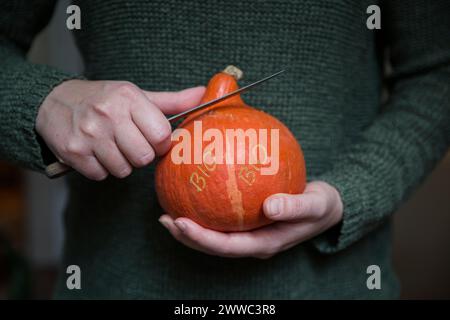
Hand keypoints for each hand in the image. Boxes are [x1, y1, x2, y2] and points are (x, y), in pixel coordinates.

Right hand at [36, 80, 204, 179]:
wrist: (55, 101)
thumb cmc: (104, 99)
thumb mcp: (137, 95)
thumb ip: (173, 100)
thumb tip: (203, 94)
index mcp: (129, 98)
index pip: (162, 135)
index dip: (161, 142)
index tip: (153, 138)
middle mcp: (109, 114)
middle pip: (144, 157)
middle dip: (141, 155)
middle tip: (131, 143)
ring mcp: (89, 134)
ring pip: (124, 170)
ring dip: (121, 163)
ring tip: (111, 146)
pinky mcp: (74, 152)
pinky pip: (102, 175)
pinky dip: (102, 169)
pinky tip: (96, 152)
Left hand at [159, 181, 342, 258]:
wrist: (326, 207)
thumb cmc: (321, 206)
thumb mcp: (315, 205)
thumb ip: (295, 207)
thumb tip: (271, 206)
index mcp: (266, 244)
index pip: (228, 247)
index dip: (203, 239)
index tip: (180, 223)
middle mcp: (253, 243)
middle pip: (214, 246)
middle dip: (188, 236)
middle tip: (165, 219)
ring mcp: (250, 235)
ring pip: (215, 236)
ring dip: (191, 228)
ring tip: (167, 213)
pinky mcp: (248, 223)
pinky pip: (222, 219)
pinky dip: (205, 211)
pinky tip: (193, 193)